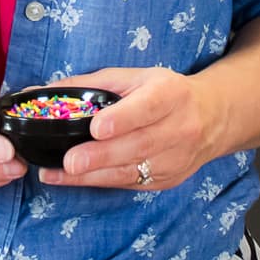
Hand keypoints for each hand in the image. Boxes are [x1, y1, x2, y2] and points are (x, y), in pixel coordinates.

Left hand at [36, 66, 220, 190]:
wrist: (212, 118)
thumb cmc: (166, 92)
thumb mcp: (136, 77)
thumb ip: (93, 83)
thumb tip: (47, 90)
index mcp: (170, 94)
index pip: (147, 108)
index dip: (122, 119)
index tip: (96, 128)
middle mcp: (178, 128)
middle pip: (138, 145)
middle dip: (100, 156)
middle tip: (70, 162)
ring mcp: (175, 159)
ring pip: (133, 170)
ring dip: (94, 175)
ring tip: (60, 175)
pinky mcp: (168, 180)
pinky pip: (132, 182)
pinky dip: (103, 181)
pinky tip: (76, 180)